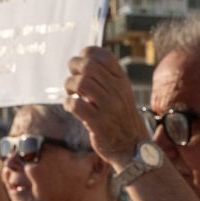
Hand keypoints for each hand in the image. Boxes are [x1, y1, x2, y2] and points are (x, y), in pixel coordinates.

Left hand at [63, 47, 145, 163]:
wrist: (131, 145)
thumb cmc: (119, 117)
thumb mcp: (120, 92)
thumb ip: (105, 76)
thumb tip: (80, 59)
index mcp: (122, 81)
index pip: (103, 55)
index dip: (86, 55)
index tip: (82, 66)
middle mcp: (117, 91)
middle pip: (88, 66)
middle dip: (73, 69)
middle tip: (73, 80)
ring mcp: (109, 107)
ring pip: (80, 83)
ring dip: (69, 86)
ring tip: (72, 94)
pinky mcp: (99, 123)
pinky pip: (76, 105)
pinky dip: (68, 104)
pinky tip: (72, 107)